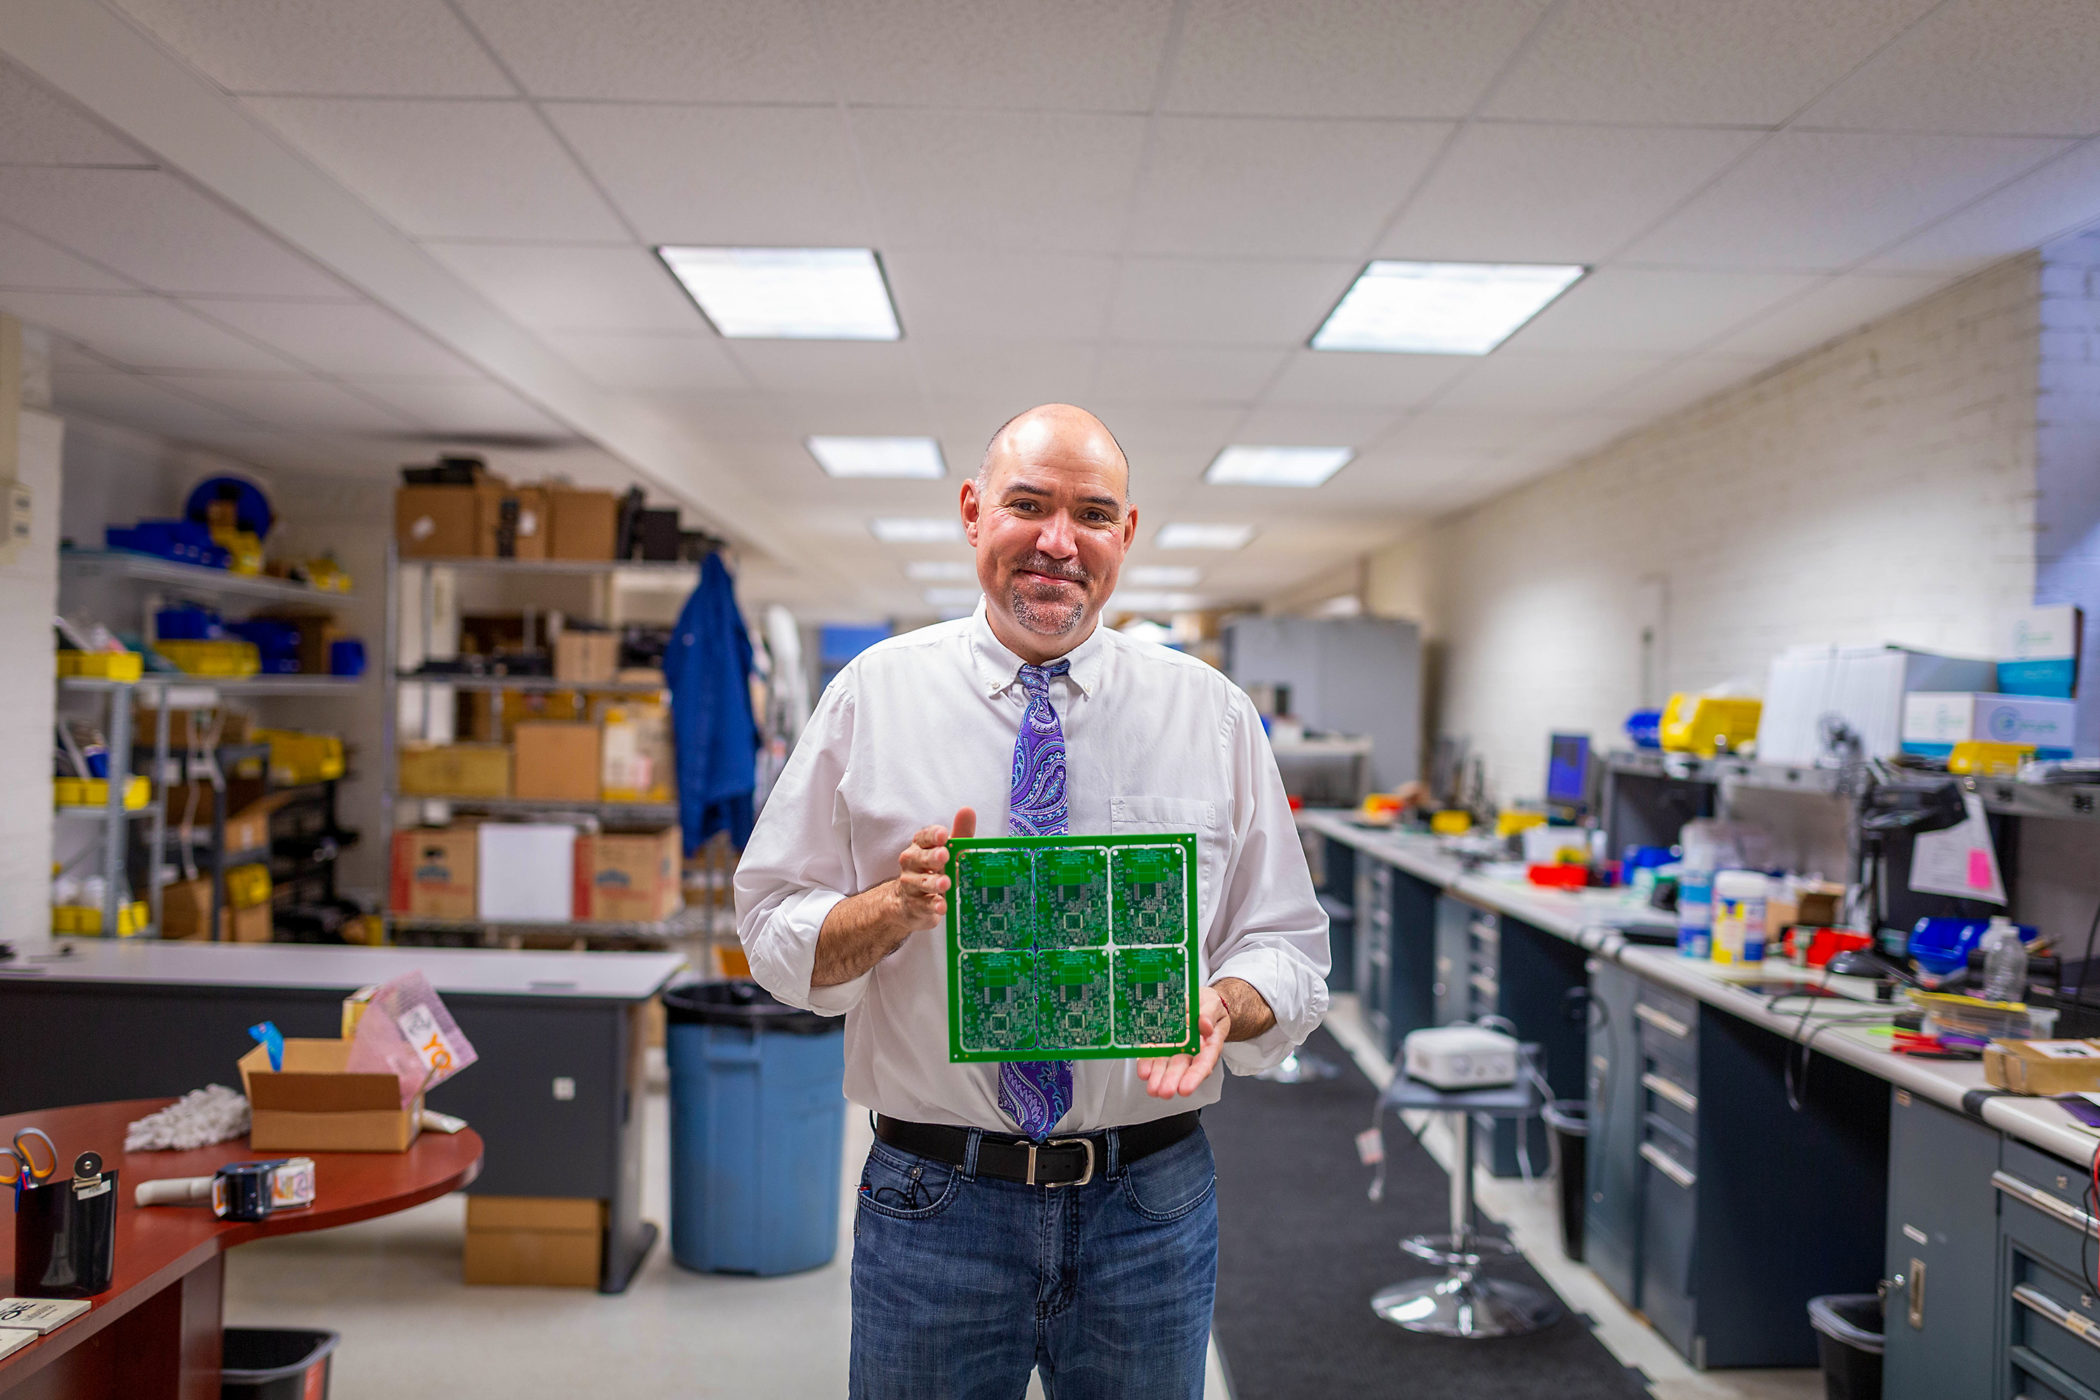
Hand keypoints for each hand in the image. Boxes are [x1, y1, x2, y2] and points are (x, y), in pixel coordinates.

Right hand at [892, 808, 975, 930]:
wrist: (908, 903)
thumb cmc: (932, 870)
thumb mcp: (948, 851)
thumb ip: (959, 833)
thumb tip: (968, 810)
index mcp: (920, 846)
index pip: (924, 837)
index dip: (933, 835)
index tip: (943, 835)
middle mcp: (911, 864)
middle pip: (920, 858)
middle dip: (932, 857)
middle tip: (944, 855)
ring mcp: (911, 885)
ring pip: (922, 882)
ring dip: (934, 882)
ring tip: (946, 882)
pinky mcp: (914, 906)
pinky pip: (923, 905)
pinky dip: (933, 905)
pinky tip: (942, 906)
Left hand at [1137, 984, 1230, 1098]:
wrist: (1198, 1002)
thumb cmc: (1208, 1007)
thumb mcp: (1213, 1005)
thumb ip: (1209, 1014)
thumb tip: (1205, 1025)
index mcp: (1209, 1044)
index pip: (1203, 1063)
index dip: (1194, 1077)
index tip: (1185, 1088)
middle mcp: (1191, 1051)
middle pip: (1182, 1068)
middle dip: (1172, 1080)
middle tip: (1165, 1090)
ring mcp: (1175, 1049)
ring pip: (1166, 1066)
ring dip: (1158, 1077)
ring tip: (1152, 1088)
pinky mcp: (1161, 1045)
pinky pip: (1153, 1055)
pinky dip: (1147, 1064)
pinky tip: (1143, 1071)